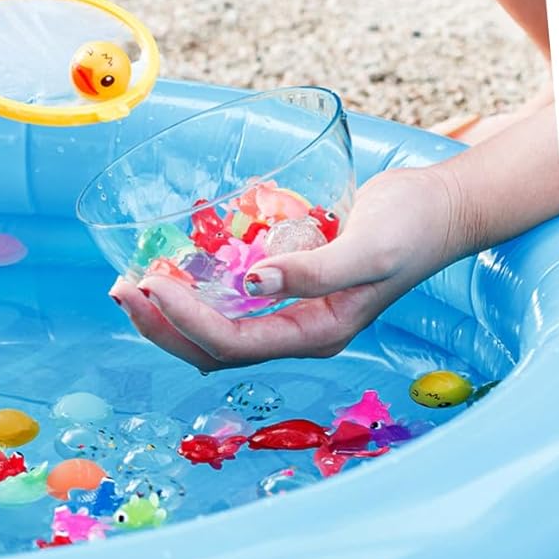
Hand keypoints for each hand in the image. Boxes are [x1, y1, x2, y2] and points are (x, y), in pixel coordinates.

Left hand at [110, 165, 461, 370]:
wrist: (439, 210)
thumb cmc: (411, 227)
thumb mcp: (368, 248)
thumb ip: (314, 270)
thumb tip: (253, 283)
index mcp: (316, 334)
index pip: (232, 343)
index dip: (183, 320)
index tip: (148, 281)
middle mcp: (296, 331)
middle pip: (211, 348)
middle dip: (159, 325)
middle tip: (119, 288)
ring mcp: (289, 311)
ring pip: (213, 330)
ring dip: (167, 313)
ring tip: (129, 280)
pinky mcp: (283, 286)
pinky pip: (226, 300)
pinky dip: (192, 288)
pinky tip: (171, 262)